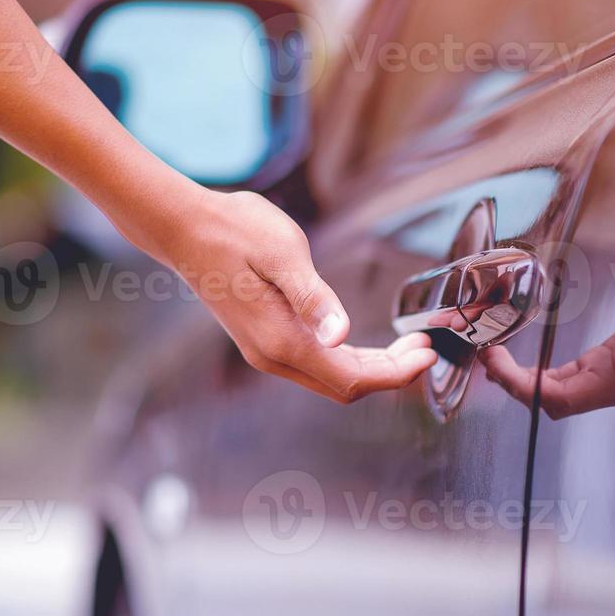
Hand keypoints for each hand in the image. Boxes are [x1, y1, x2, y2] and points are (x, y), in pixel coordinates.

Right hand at [161, 189, 436, 402]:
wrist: (186, 229)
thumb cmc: (234, 231)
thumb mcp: (283, 254)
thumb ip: (315, 297)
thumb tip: (341, 334)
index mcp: (283, 340)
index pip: (352, 377)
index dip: (396, 373)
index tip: (428, 355)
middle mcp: (273, 356)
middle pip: (344, 386)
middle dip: (390, 373)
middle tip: (425, 349)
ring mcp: (266, 352)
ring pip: (331, 379)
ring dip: (372, 369)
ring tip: (407, 348)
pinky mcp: (265, 340)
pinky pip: (317, 366)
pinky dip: (350, 361)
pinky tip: (367, 344)